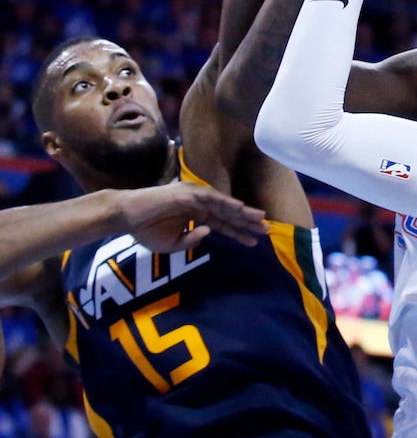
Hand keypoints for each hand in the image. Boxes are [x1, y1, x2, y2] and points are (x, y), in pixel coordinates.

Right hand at [119, 182, 266, 251]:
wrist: (126, 218)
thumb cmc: (146, 230)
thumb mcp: (173, 244)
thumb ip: (191, 241)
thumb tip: (208, 233)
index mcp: (197, 215)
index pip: (223, 224)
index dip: (239, 233)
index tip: (255, 242)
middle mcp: (199, 204)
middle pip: (228, 214)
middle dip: (248, 222)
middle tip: (268, 229)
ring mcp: (193, 197)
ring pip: (223, 205)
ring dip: (242, 212)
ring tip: (260, 219)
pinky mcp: (186, 193)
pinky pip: (210, 198)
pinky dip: (225, 202)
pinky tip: (239, 208)